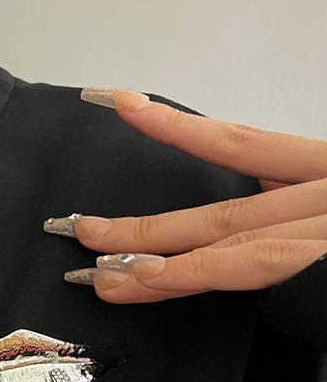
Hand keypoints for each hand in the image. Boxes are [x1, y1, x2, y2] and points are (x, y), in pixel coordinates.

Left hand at [45, 88, 326, 302]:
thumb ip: (299, 225)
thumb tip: (251, 244)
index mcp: (321, 174)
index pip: (239, 144)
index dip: (179, 129)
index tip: (126, 106)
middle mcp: (314, 193)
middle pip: (212, 208)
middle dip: (140, 226)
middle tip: (79, 231)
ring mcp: (317, 221)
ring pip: (215, 232)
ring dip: (149, 249)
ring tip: (93, 266)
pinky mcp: (317, 254)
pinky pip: (247, 262)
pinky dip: (192, 267)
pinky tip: (144, 275)